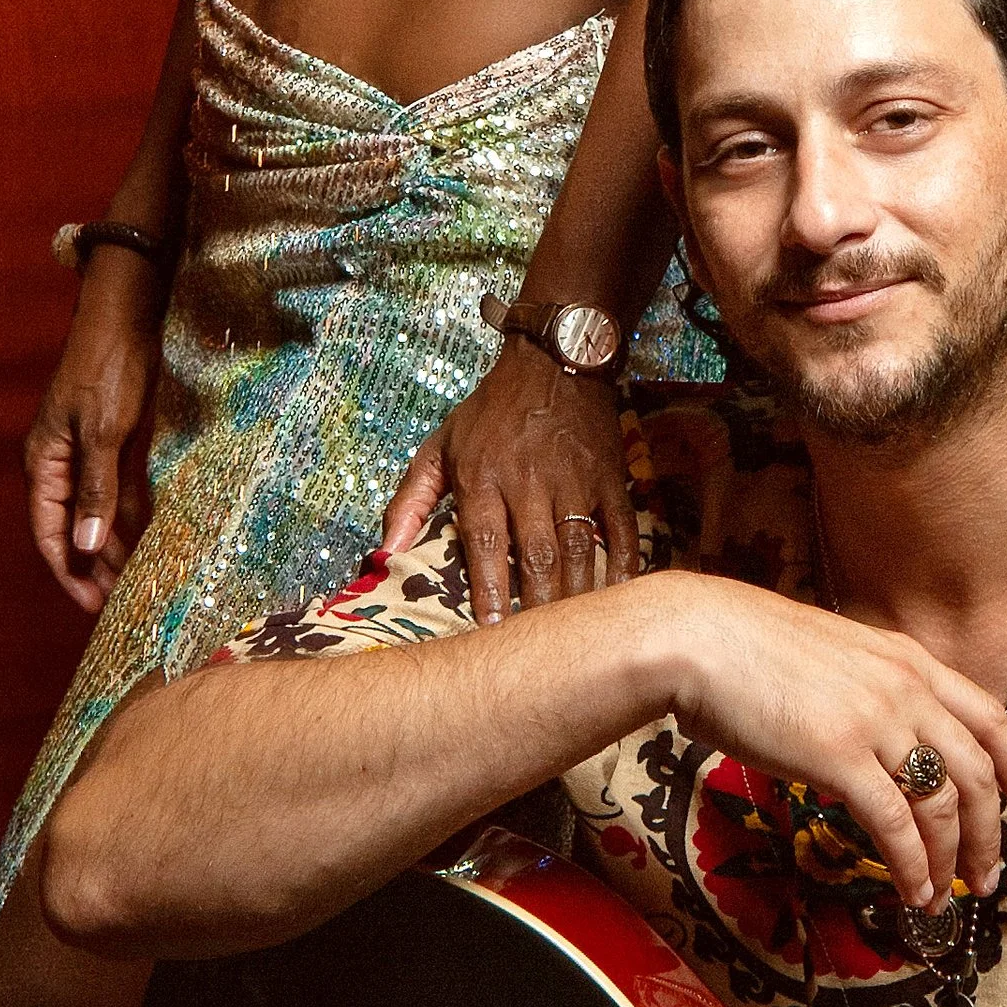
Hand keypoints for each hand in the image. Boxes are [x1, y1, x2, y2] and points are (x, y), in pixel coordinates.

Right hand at [24, 255, 162, 613]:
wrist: (127, 312)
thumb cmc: (109, 367)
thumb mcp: (104, 432)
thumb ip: (95, 488)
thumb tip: (85, 544)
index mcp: (44, 462)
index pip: (49, 532)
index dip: (68, 572)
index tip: (91, 605)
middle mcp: (61, 463)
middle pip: (73, 528)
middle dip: (94, 565)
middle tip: (123, 602)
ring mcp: (88, 452)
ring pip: (98, 511)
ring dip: (115, 544)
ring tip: (138, 579)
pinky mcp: (115, 441)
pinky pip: (119, 489)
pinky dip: (131, 514)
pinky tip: (150, 538)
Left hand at [383, 337, 638, 622]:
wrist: (555, 360)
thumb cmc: (491, 411)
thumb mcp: (440, 446)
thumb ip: (410, 499)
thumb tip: (385, 551)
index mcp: (483, 476)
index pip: (486, 542)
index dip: (490, 589)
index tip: (491, 631)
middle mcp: (529, 480)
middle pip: (536, 553)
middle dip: (537, 603)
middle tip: (538, 646)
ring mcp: (574, 479)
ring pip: (577, 546)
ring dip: (575, 592)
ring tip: (572, 632)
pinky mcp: (610, 476)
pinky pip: (620, 527)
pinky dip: (621, 563)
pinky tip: (615, 595)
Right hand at [661, 574, 1006, 907]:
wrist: (699, 639)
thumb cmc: (750, 651)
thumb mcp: (836, 659)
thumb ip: (873, 696)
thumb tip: (884, 752)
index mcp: (909, 660)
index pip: (989, 718)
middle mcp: (906, 687)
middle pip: (978, 770)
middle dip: (990, 832)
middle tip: (987, 875)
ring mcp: (876, 720)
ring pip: (942, 803)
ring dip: (950, 859)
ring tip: (945, 895)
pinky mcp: (839, 755)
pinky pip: (894, 823)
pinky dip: (911, 865)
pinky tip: (911, 891)